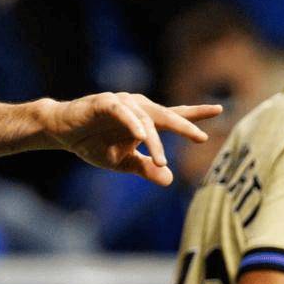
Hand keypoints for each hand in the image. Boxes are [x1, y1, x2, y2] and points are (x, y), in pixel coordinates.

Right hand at [43, 93, 222, 185]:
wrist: (63, 132)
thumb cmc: (93, 143)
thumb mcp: (122, 162)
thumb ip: (145, 168)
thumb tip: (170, 180)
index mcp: (145, 120)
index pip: (175, 115)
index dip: (196, 114)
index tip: (220, 110)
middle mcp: (138, 107)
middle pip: (166, 116)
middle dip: (184, 126)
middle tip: (201, 138)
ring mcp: (122, 103)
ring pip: (145, 120)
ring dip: (154, 141)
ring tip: (160, 161)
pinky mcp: (105, 103)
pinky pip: (123, 112)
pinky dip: (132, 123)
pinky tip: (141, 135)